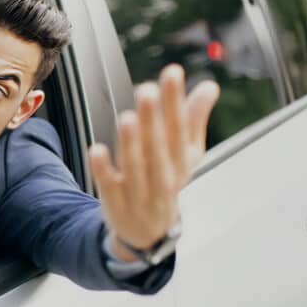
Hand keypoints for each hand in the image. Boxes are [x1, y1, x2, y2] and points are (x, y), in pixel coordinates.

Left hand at [87, 64, 219, 258]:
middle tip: (147, 90)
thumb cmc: (167, 182)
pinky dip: (104, 170)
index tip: (172, 72)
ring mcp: (139, 193)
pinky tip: (96, 149)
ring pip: (136, 167)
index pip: (180, 129)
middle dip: (154, 120)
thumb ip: (194, 120)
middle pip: (159, 148)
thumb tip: (209, 85)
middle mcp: (164, 178)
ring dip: (131, 143)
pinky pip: (109, 187)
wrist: (148, 233)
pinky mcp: (115, 204)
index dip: (175, 101)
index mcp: (181, 162)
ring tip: (127, 117)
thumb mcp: (185, 155)